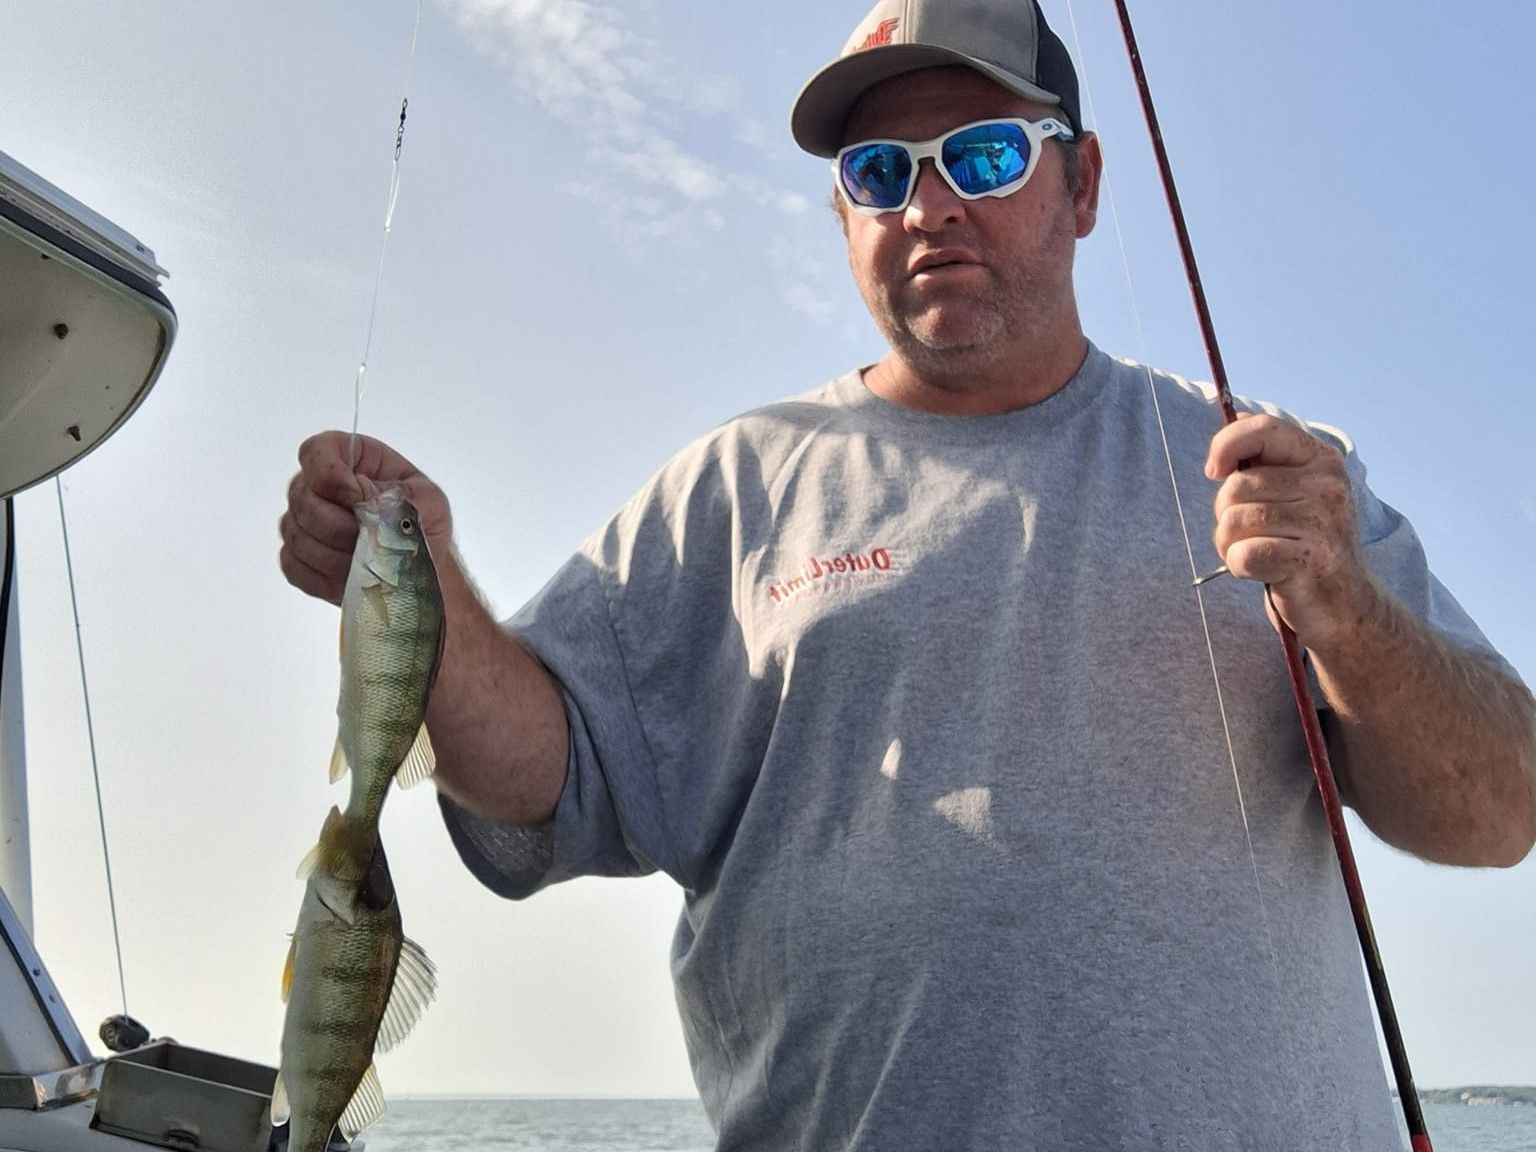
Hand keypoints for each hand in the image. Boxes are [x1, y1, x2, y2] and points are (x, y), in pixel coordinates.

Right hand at [278, 432, 453, 604]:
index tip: (358, 499)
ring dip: (338, 557)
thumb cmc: (421, 522)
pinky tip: (352, 577)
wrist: (415, 562)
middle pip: (304, 502)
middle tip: (373, 541)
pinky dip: (326, 579)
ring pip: (300, 539)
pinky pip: (296, 569)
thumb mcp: (430, 502)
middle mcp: (314, 486)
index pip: (317, 453)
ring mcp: (299, 522)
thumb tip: (370, 499)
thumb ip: (406, 495)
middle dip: (341, 528)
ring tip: (370, 563)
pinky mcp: (295, 558)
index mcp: (348, 458)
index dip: (331, 477)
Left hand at [1206, 413, 1374, 651]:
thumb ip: (1267, 457)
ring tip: (1256, 553)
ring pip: (1234, 521)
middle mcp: (1327, 486)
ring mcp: (1323, 524)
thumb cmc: (1306, 544)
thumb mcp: (1294, 492)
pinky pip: (1244, 554)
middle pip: (1236, 486)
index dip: (1225, 444)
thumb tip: (1233, 416)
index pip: (1263, 428)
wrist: (1346, 604)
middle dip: (1225, 515)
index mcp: (1321, 460)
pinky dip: (1240, 566)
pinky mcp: (1312, 561)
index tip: (1214, 471)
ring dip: (1229, 544)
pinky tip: (1262, 572)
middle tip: (1249, 534)